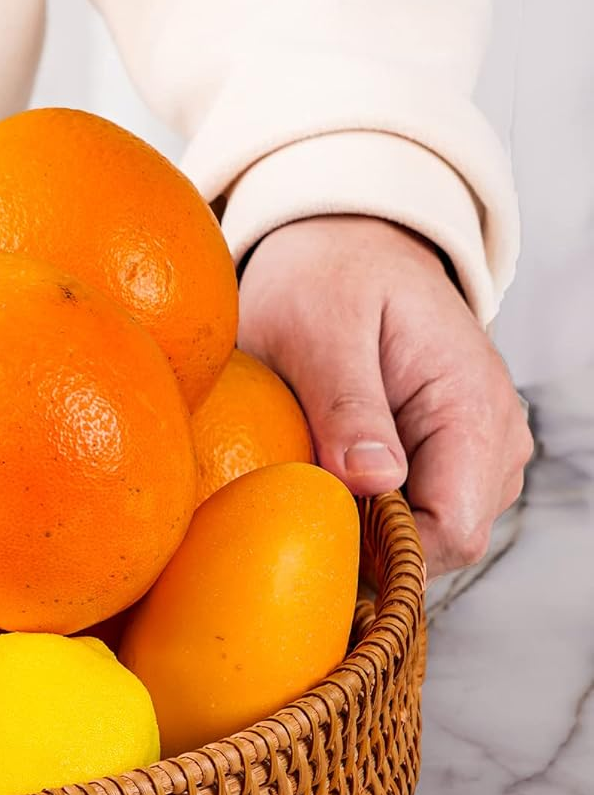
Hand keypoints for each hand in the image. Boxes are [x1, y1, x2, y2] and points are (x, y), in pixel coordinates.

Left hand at [238, 217, 532, 576]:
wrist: (347, 243)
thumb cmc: (329, 275)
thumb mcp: (321, 329)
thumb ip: (347, 405)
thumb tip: (373, 482)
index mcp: (473, 408)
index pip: (451, 531)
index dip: (384, 551)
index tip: (316, 532)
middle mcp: (495, 438)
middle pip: (441, 543)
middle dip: (370, 538)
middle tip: (300, 494)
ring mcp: (475, 448)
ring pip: (427, 532)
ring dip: (367, 518)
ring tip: (314, 464)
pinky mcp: (447, 452)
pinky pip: (413, 507)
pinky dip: (368, 500)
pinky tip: (329, 465)